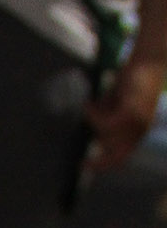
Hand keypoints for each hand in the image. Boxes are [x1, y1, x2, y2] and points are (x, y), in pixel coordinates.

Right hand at [85, 50, 166, 175]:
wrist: (146, 60)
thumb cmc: (130, 80)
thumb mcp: (116, 105)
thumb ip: (107, 119)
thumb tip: (92, 134)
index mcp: (137, 131)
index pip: (121, 157)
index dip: (103, 165)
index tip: (84, 168)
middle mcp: (140, 130)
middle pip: (114, 153)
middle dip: (99, 161)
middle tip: (81, 164)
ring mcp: (137, 122)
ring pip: (106, 135)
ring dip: (93, 121)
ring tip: (89, 106)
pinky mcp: (131, 112)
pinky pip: (106, 123)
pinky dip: (94, 114)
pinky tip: (89, 103)